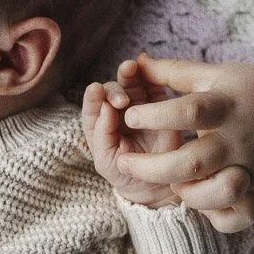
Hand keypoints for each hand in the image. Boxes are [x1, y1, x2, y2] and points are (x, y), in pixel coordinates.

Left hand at [83, 76, 183, 207]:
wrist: (156, 186)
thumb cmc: (126, 174)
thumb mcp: (106, 161)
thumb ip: (101, 135)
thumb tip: (106, 108)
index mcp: (99, 123)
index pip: (93, 105)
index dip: (93, 97)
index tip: (95, 91)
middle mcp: (117, 111)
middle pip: (111, 90)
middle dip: (114, 91)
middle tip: (122, 102)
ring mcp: (139, 105)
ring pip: (131, 82)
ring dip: (129, 73)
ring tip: (130, 68)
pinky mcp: (160, 104)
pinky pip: (155, 86)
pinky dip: (151, 75)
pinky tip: (147, 67)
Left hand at [115, 54, 253, 232]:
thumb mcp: (220, 74)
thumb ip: (176, 72)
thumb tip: (136, 61)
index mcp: (226, 106)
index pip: (188, 111)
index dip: (155, 115)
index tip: (130, 116)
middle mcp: (238, 139)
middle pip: (194, 161)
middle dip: (153, 168)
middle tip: (125, 163)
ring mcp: (251, 167)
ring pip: (219, 192)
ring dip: (189, 194)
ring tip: (173, 184)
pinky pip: (242, 215)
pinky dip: (221, 218)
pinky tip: (202, 206)